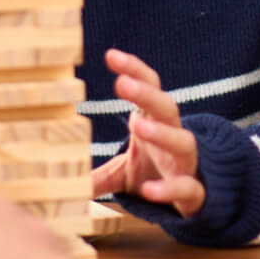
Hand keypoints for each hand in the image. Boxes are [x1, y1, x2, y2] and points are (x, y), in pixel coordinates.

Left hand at [88, 49, 202, 217]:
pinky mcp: (194, 192)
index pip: (150, 87)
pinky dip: (169, 188)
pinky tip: (149, 190)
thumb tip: (65, 180)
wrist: (192, 202)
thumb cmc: (157, 175)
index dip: (134, 70)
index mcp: (156, 123)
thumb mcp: (123, 173)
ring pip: (182, 141)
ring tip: (136, 125)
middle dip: (146, 94)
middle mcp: (174, 136)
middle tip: (122, 83)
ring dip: (161, 132)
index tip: (111, 55)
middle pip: (167, 107)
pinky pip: (186, 187)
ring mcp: (186, 163)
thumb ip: (98, 175)